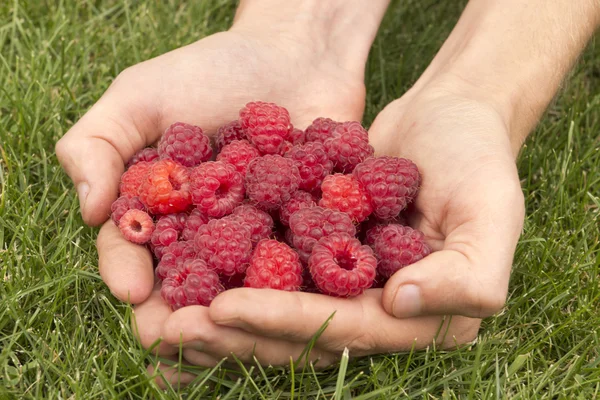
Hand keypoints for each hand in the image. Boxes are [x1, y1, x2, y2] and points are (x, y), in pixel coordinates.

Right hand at [55, 1, 379, 375]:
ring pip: (246, 284)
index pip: (135, 247)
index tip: (131, 291)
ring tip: (236, 331)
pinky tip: (298, 304)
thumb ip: (98, 142)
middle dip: (180, 312)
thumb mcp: (141, 95)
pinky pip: (308, 260)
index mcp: (163, 209)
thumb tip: (88, 209)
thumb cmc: (211, 69)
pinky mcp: (314, 231)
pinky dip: (303, 282)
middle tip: (179, 336)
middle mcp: (209, 231)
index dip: (128, 271)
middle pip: (188, 281)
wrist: (295, 53)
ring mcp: (262, 235)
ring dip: (238, 311)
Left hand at [157, 78, 519, 369]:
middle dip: (236, 331)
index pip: (345, 328)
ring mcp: (347, 285)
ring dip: (220, 314)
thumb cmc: (477, 157)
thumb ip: (468, 274)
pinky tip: (181, 272)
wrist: (448, 115)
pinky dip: (227, 273)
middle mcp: (379, 311)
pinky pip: (270, 269)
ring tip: (163, 310)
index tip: (223, 308)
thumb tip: (401, 304)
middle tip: (173, 325)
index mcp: (421, 315)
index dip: (284, 321)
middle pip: (300, 332)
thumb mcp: (492, 212)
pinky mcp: (321, 254)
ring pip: (276, 310)